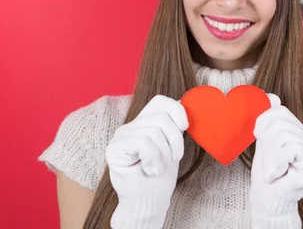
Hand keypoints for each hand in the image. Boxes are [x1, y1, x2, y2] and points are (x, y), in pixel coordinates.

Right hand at [105, 95, 188, 228]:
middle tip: (173, 158)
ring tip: (159, 167)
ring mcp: (120, 136)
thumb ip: (175, 126)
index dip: (176, 110)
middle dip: (175, 140)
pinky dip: (153, 159)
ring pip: (153, 132)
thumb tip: (188, 105)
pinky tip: (150, 170)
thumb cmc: (162, 175)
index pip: (160, 101)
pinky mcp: (113, 149)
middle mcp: (130, 126)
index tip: (185, 127)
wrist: (150, 200)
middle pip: (161, 118)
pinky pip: (142, 143)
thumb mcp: (173, 145)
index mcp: (145, 122)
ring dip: (164, 154)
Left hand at [250, 94, 302, 227]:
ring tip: (274, 170)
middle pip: (280, 123)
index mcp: (301, 132)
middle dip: (266, 143)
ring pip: (282, 135)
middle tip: (269, 162)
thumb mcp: (265, 141)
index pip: (280, 111)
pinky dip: (276, 163)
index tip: (260, 141)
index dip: (263, 124)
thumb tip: (272, 95)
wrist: (269, 201)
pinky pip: (288, 148)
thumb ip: (269, 120)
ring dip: (270, 156)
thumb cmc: (267, 174)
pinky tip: (279, 174)